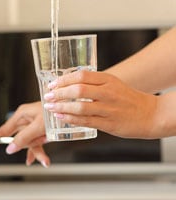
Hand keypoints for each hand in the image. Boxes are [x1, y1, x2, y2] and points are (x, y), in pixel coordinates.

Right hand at [0, 101, 49, 166]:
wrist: (72, 107)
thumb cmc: (54, 111)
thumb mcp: (38, 126)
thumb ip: (23, 138)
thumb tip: (10, 148)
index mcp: (21, 115)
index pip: (3, 130)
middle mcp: (26, 120)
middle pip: (19, 139)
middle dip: (27, 147)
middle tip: (33, 153)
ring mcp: (34, 125)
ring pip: (30, 143)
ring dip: (37, 151)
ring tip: (45, 159)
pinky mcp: (42, 130)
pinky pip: (37, 143)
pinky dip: (40, 151)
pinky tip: (43, 159)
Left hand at [44, 70, 158, 138]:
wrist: (150, 114)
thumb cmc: (127, 98)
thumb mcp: (112, 83)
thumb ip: (92, 83)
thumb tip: (67, 84)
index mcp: (108, 80)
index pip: (81, 76)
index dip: (63, 80)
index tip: (52, 84)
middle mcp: (108, 93)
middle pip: (78, 90)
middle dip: (59, 93)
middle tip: (48, 96)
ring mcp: (109, 109)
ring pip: (80, 107)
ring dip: (62, 107)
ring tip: (50, 107)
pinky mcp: (109, 124)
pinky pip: (86, 121)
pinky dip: (71, 119)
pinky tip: (61, 117)